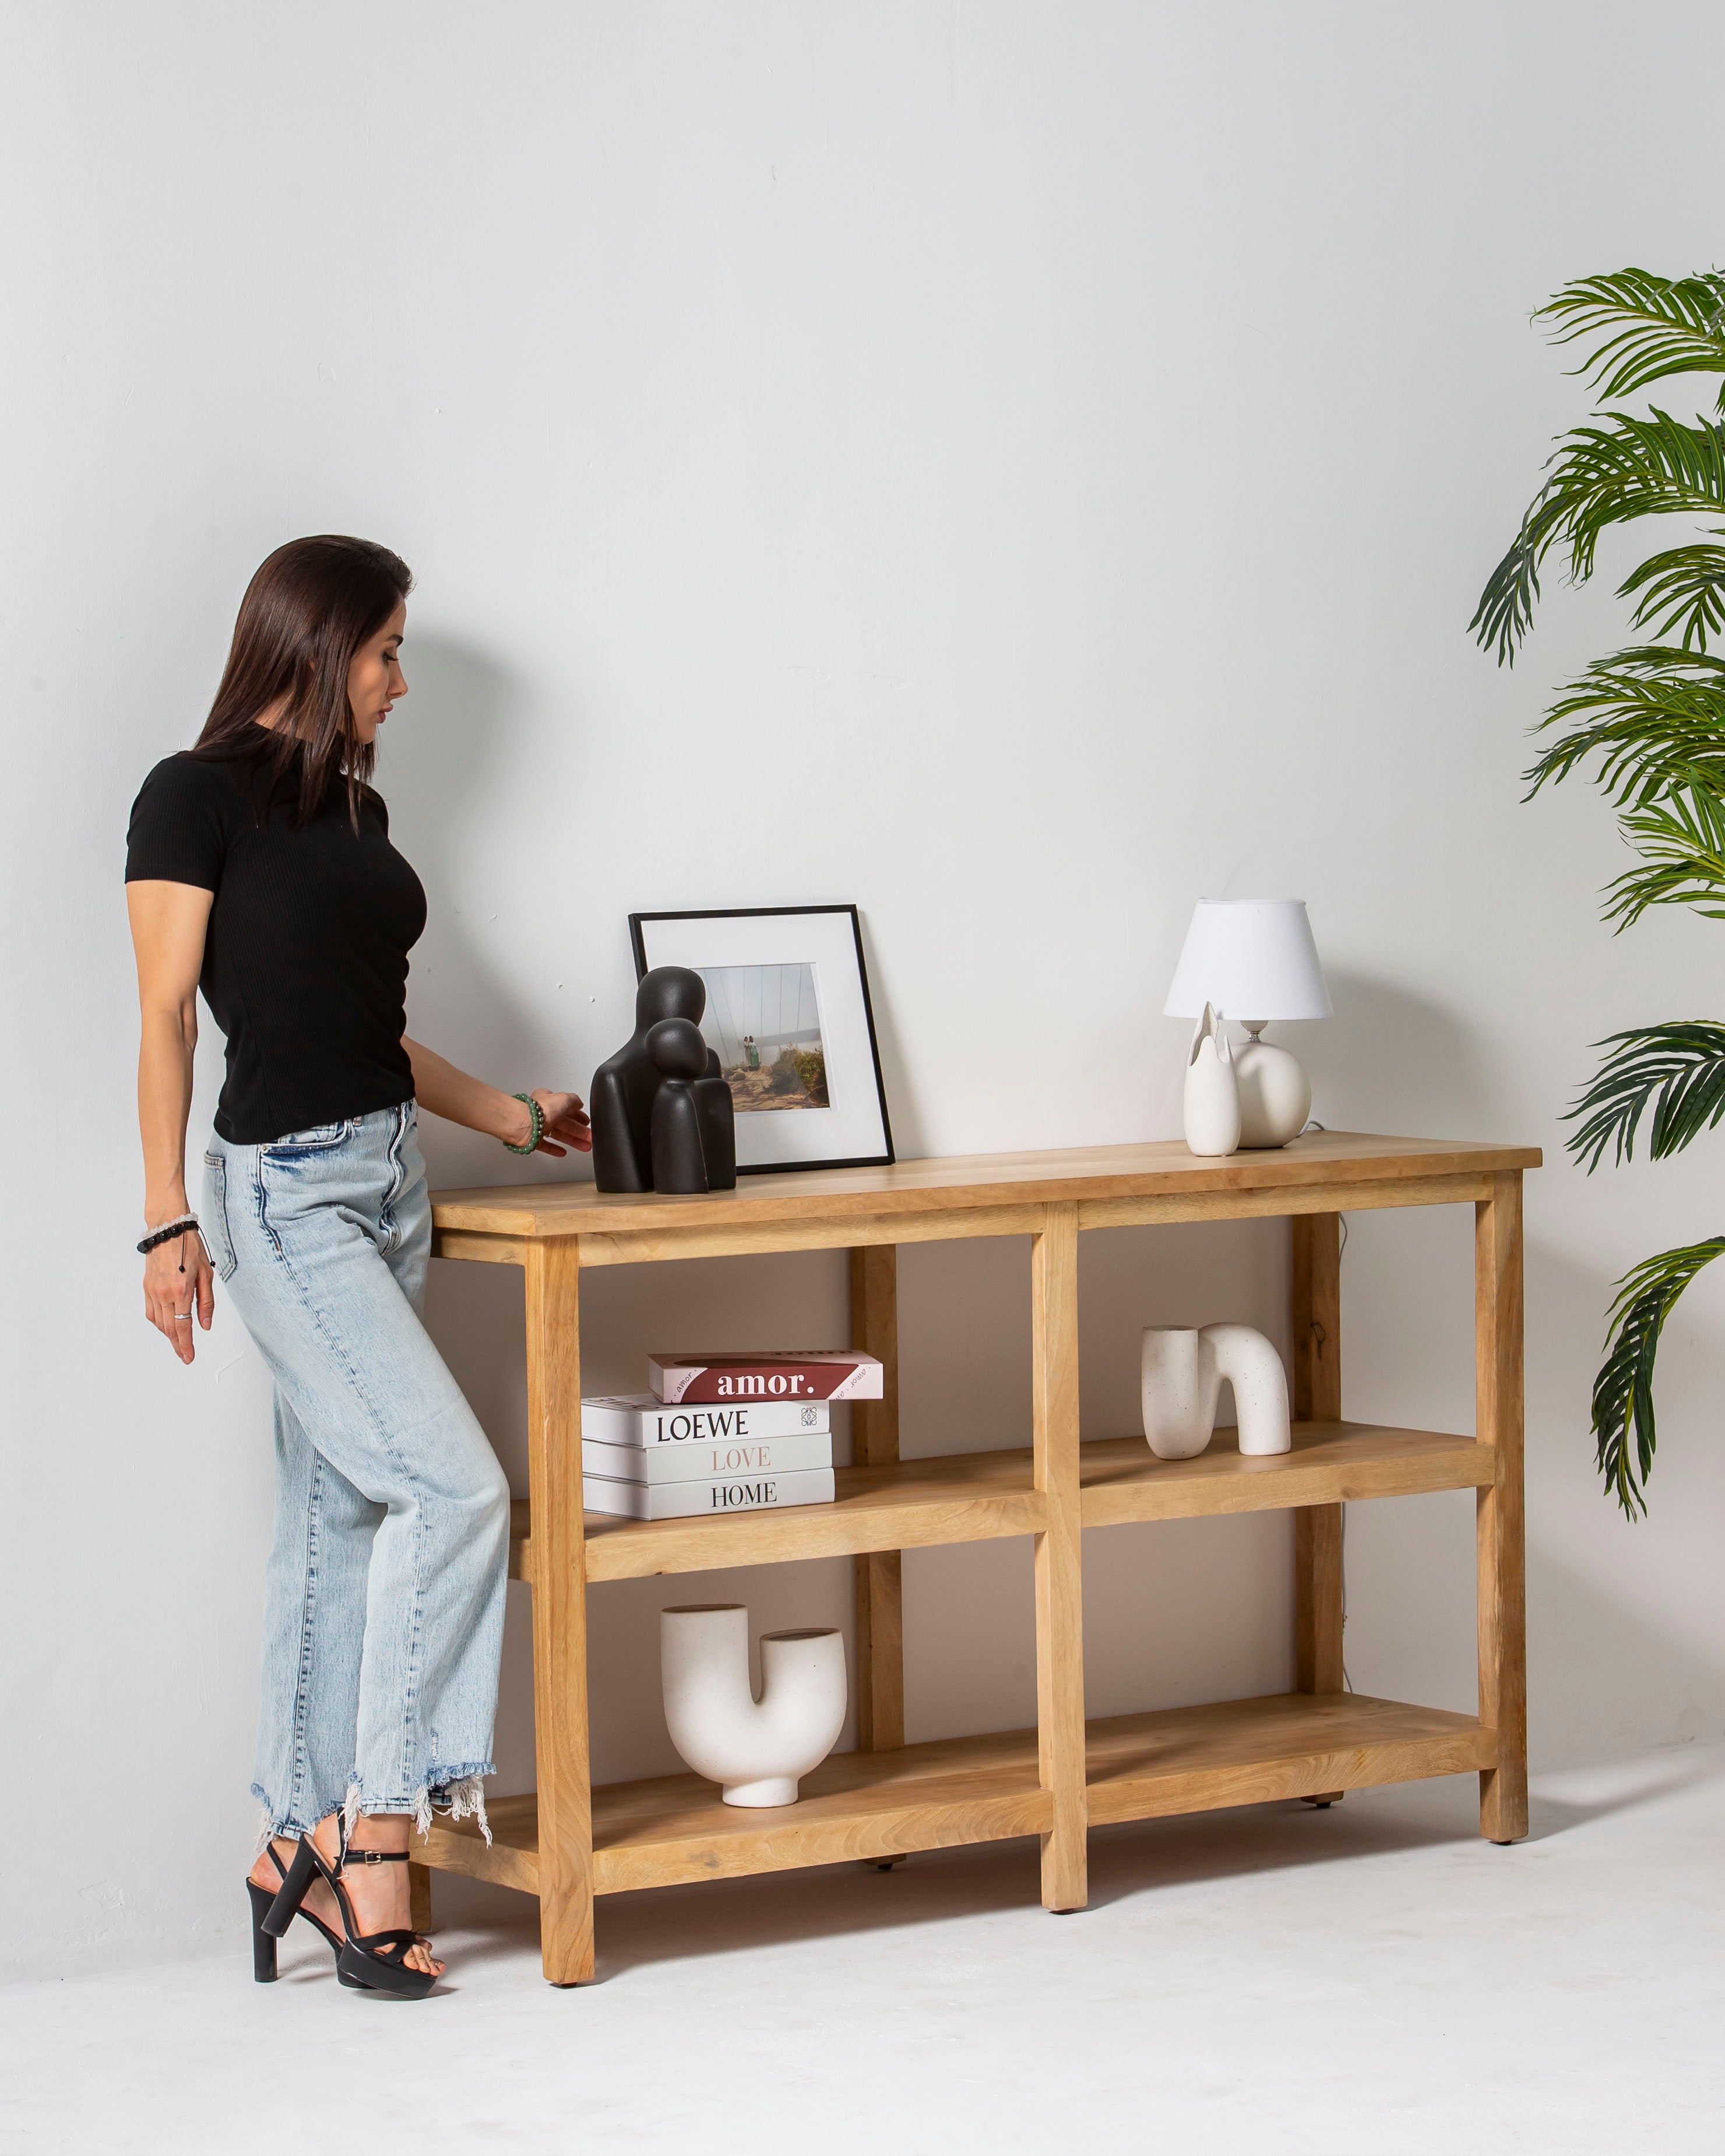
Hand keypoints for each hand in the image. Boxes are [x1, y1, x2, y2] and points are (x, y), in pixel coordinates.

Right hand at [143, 1227, 214, 1364]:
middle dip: (177, 1345)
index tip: (189, 1357)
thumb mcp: (206, 1274)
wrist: (168, 1229)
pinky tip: (166, 1325)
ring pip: (158, 1322)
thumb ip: (206, 1302)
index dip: (186, 1345)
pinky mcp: (146, 1287)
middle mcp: (163, 1294)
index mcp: (181, 1291)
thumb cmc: (190, 1247)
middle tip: (184, 1356)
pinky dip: (158, 1322)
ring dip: (168, 1335)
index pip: (182, 1326)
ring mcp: (152, 1291)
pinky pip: (150, 1311)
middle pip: (169, 1328)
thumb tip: (205, 1325)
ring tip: (178, 1342)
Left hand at [524, 1089, 592, 1157]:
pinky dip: (555, 1149)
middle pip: (565, 1123)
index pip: (567, 1108)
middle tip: (590, 1137)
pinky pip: (546, 1145)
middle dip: (580, 1131)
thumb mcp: (564, 1098)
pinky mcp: (533, 1140)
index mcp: (549, 1100)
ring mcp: (538, 1127)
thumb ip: (574, 1100)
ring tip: (585, 1146)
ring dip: (573, 1140)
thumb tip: (579, 1103)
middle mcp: (543, 1113)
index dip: (578, 1115)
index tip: (586, 1122)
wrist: (523, 1124)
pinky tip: (563, 1152)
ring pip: (559, 1135)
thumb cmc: (540, 1109)